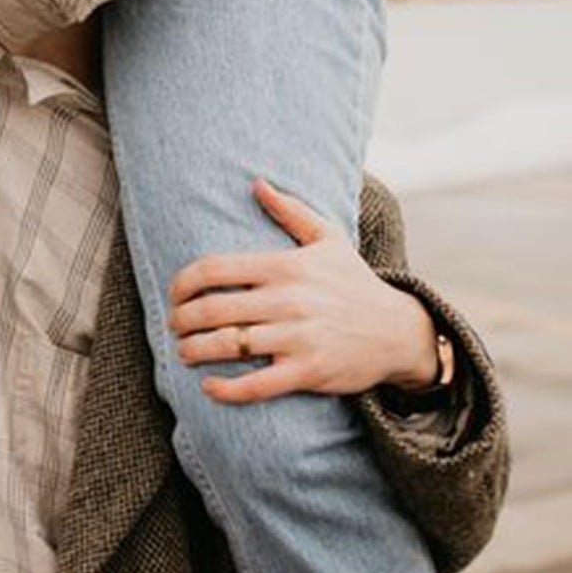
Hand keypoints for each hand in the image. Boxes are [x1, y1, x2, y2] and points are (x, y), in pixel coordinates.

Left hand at [167, 178, 441, 403]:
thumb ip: (290, 210)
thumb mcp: (328, 238)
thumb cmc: (355, 282)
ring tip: (182, 352)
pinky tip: (208, 387)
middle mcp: (287, 300)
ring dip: (196, 351)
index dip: (184, 282)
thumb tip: (257, 183)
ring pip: (230, 346)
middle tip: (172, 325)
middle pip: (215, 309)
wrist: (400, 331)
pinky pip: (259, 384)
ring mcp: (298, 337)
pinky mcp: (309, 371)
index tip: (173, 293)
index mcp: (284, 266)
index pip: (216, 269)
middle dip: (182, 319)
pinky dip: (228, 389)